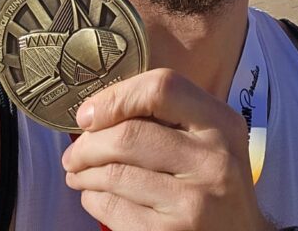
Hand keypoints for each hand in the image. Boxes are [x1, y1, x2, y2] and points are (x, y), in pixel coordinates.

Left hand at [62, 68, 273, 230]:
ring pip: (113, 174)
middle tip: (75, 153)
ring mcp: (193, 201)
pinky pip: (112, 209)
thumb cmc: (216, 184)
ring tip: (79, 173)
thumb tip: (100, 108)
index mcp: (222, 124)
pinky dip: (93, 200)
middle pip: (128, 135)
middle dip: (88, 144)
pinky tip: (96, 197)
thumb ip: (172, 117)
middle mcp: (212, 160)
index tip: (90, 114)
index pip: (162, 88)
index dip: (116, 97)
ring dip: (84, 173)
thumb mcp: (213, 141)